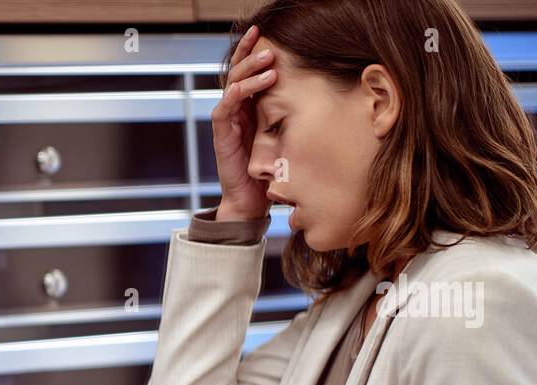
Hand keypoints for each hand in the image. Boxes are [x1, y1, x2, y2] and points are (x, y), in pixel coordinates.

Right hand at [211, 25, 277, 221]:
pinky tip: (248, 87)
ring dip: (249, 72)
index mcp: (249, 106)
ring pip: (232, 86)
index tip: (265, 34)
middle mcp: (236, 109)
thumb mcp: (284, 134)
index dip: (252, 51)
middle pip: (237, 72)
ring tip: (268, 62)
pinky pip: (225, 107)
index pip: (248, 72)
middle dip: (250, 55)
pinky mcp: (221, 134)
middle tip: (268, 45)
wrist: (251, 199)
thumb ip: (288, 113)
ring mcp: (227, 120)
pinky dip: (236, 94)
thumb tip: (316, 91)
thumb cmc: (270, 168)